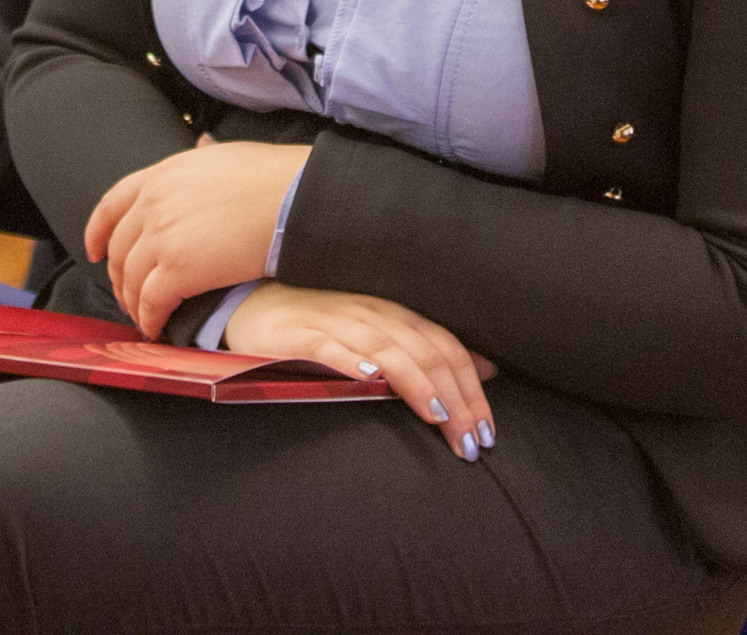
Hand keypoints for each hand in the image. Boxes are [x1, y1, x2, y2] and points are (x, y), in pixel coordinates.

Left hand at [85, 136, 310, 334]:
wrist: (294, 198)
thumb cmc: (272, 177)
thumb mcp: (223, 156)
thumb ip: (201, 159)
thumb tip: (202, 146)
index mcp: (162, 174)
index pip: (112, 204)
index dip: (97, 231)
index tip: (94, 251)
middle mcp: (153, 203)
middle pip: (119, 248)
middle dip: (120, 277)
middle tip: (129, 295)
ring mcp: (161, 236)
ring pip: (131, 279)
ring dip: (134, 303)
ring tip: (144, 317)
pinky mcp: (176, 270)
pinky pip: (151, 302)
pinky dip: (150, 319)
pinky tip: (158, 327)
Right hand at [223, 283, 497, 460]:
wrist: (259, 303)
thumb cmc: (327, 326)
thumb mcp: (384, 335)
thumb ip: (429, 351)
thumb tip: (486, 369)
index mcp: (398, 317)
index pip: (447, 349)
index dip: (471, 389)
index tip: (487, 432)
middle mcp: (375, 316)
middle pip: (427, 354)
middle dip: (456, 399)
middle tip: (471, 443)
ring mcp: (340, 323)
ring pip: (388, 351)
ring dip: (417, 386)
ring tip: (439, 417)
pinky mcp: (303, 334)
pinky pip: (331, 347)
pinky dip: (351, 361)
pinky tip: (368, 379)